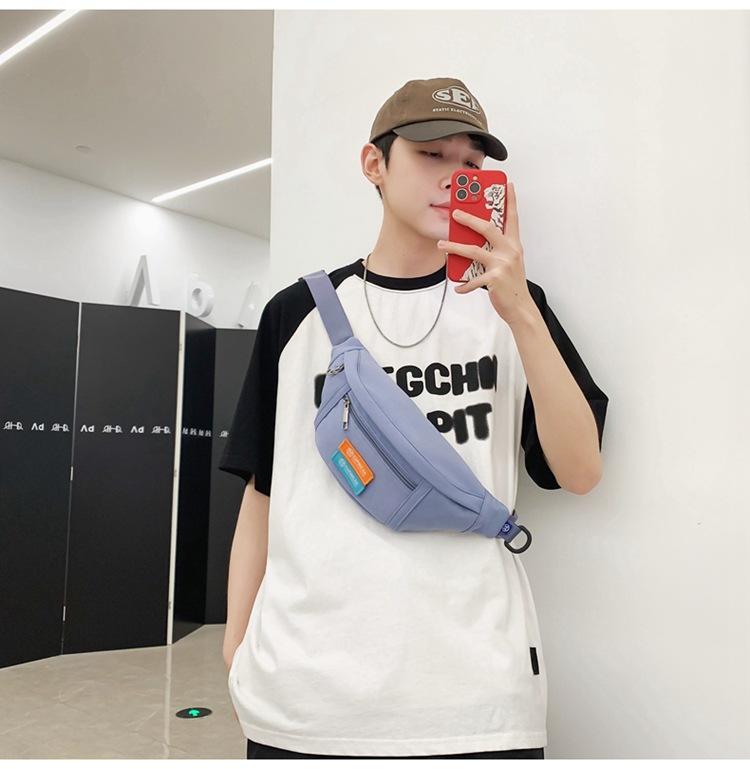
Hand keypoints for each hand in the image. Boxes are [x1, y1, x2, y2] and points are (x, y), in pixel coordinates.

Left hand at [437, 181, 534, 325]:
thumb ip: (496, 248)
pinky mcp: (495, 279)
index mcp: (514, 244)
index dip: (511, 200)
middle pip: (487, 228)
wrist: (520, 307)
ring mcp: (502, 264)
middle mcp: (510, 251)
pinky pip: (473, 279)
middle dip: (469, 218)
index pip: (513, 218)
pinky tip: (457, 286)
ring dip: (454, 247)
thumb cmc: (512, 283)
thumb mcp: (509, 261)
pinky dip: (464, 284)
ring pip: (473, 251)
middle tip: (454, 213)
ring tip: (441, 245)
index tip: (508, 184)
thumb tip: (473, 239)